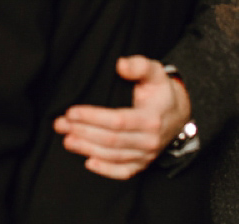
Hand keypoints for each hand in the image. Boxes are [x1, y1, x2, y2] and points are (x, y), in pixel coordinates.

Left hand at [53, 56, 190, 179]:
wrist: (178, 113)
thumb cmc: (160, 90)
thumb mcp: (154, 72)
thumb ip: (139, 65)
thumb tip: (121, 65)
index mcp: (151, 118)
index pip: (117, 120)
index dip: (92, 117)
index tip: (71, 112)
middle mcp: (150, 140)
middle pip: (112, 140)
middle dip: (83, 133)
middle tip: (60, 124)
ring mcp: (147, 155)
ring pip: (114, 156)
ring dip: (87, 149)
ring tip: (66, 140)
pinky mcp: (143, 164)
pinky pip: (124, 172)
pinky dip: (106, 170)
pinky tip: (88, 163)